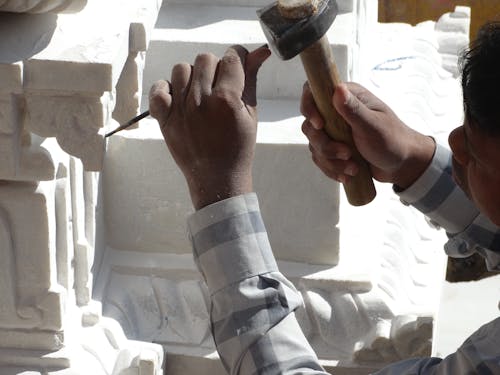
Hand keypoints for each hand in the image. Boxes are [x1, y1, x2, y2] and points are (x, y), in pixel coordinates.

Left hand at [149, 45, 270, 208]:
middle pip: (206, 59)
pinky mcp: (165, 119)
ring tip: (200, 93)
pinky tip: (179, 98)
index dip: (237, 57)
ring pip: (182, 69)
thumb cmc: (238, 147)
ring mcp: (180, 110)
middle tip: (220, 85)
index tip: (237, 64)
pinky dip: (167, 88)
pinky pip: (159, 88)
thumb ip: (251, 80)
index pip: (231, 58)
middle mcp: (201, 102)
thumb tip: (259, 51)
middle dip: (216, 67)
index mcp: (227, 100)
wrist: (217, 178)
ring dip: (193, 76)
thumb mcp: (250, 114)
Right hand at [301, 82, 435, 188]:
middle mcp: (336, 112)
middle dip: (325, 145)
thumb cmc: (392, 140)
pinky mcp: (333, 148)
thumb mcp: (373, 125)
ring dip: (331, 161)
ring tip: (353, 167)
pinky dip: (332, 169)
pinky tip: (348, 174)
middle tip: (346, 154)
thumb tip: (338, 89)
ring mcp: (333, 131)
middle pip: (311, 126)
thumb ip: (353, 109)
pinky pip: (320, 159)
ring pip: (315, 145)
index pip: (314, 92)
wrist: (401, 165)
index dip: (310, 108)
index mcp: (347, 97)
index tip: (320, 125)